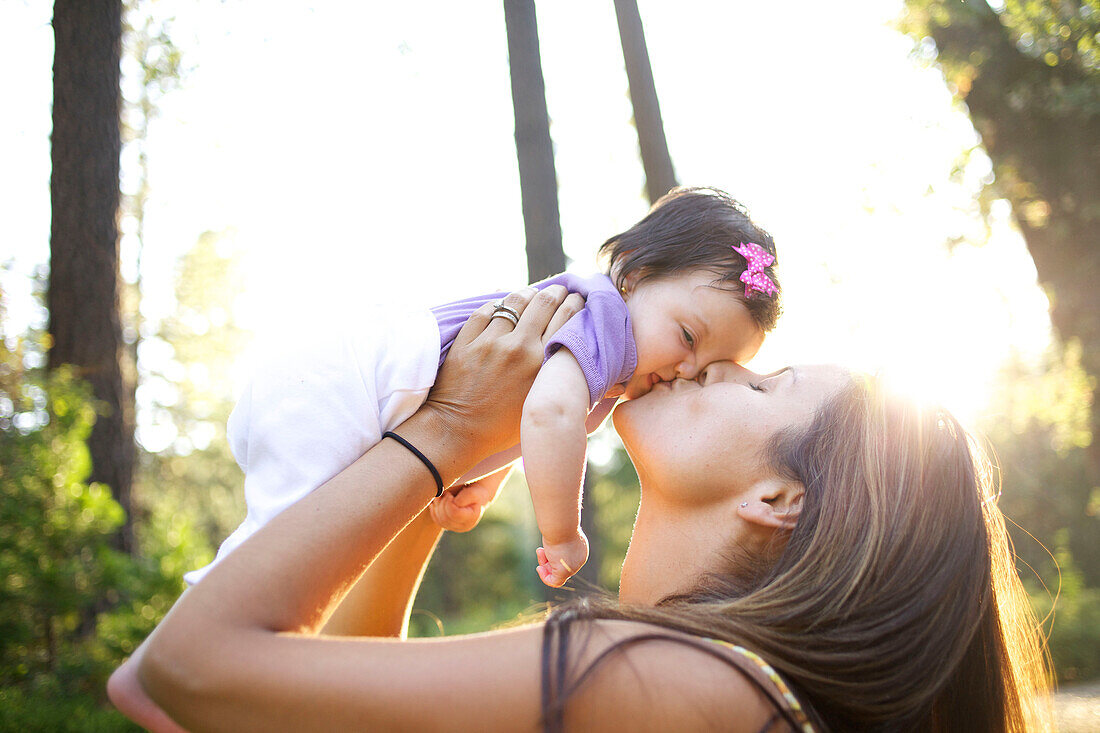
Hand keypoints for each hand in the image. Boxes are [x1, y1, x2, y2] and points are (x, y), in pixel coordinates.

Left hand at [421, 286, 584, 465]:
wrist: (457, 433)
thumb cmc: (502, 430)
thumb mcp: (541, 406)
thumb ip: (563, 385)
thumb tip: (605, 383)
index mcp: (542, 364)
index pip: (567, 318)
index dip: (575, 303)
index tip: (578, 299)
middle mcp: (519, 348)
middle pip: (544, 302)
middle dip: (556, 292)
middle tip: (560, 290)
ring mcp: (490, 342)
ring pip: (515, 301)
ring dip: (528, 293)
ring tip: (533, 294)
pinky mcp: (466, 341)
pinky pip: (486, 310)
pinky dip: (497, 306)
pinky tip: (503, 308)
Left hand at [429, 471, 508, 532]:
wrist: (476, 497)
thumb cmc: (476, 493)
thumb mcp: (474, 492)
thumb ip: (466, 497)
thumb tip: (454, 503)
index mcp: (471, 518)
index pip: (454, 513)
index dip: (448, 502)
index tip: (450, 494)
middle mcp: (463, 526)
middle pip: (445, 518)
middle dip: (442, 503)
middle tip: (445, 493)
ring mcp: (455, 527)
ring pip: (440, 520)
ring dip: (437, 506)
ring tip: (442, 496)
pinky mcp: (448, 526)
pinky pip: (437, 520)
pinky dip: (434, 510)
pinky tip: (437, 502)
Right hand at [536, 529, 588, 587]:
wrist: (561, 526)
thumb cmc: (559, 526)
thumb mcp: (559, 533)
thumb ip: (557, 542)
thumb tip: (550, 548)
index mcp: (581, 549)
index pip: (566, 558)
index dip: (553, 555)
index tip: (544, 547)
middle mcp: (579, 559)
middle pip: (561, 565)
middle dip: (547, 559)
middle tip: (540, 550)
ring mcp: (573, 567)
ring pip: (556, 573)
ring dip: (544, 564)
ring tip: (540, 552)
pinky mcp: (565, 572)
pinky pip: (555, 582)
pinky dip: (545, 578)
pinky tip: (539, 568)